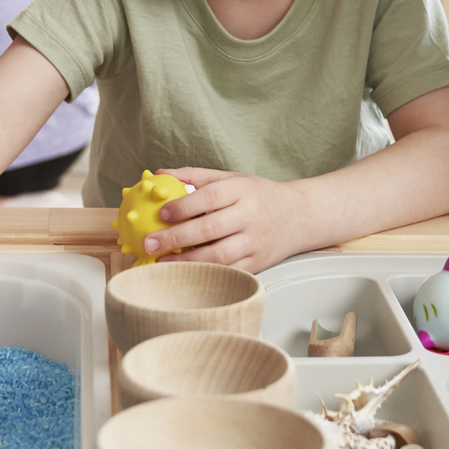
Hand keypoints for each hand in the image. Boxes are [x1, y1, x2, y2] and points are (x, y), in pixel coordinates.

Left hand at [142, 167, 308, 272]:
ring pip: (218, 256)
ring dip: (187, 261)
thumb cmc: (258, 196)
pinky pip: (229, 271)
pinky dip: (206, 274)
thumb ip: (196, 176)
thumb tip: (160, 174)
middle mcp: (250, 216)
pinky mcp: (258, 263)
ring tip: (162, 262)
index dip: (184, 206)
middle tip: (150, 242)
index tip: (161, 214)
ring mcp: (255, 242)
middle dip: (176, 238)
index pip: (210, 197)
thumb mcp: (232, 178)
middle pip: (210, 230)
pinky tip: (186, 273)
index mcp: (243, 191)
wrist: (298, 216)